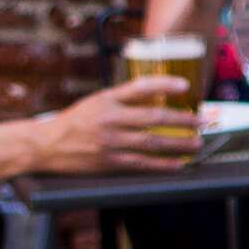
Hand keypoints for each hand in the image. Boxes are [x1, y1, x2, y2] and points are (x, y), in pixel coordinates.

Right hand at [34, 76, 200, 174]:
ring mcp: (109, 142)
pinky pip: (141, 163)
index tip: (186, 87)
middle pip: (154, 117)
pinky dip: (162, 164)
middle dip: (184, 119)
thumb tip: (159, 97)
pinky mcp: (107, 161)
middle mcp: (109, 119)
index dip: (165, 85)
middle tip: (203, 121)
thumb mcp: (96, 102)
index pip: (140, 87)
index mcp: (107, 100)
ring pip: (152, 142)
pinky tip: (178, 163)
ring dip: (179, 143)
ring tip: (196, 143)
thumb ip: (124, 99)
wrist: (44, 145)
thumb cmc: (75, 121)